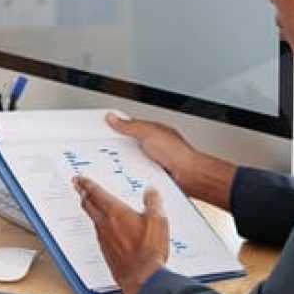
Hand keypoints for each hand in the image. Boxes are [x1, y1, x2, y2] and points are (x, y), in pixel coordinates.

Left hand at [73, 175, 167, 293]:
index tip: (79, 178)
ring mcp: (103, 238)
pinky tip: (103, 228)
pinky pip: (98, 233)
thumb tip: (151, 191)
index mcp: (115, 212)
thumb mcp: (158, 220)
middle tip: (77, 186)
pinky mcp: (106, 251)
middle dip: (82, 193)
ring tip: (90, 203)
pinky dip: (98, 225)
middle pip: (88, 204)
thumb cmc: (148, 250)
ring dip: (89, 208)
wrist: (143, 278)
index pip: (96, 192)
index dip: (86, 183)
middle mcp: (105, 223)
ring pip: (92, 218)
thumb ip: (153, 202)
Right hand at [107, 113, 236, 208]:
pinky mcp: (151, 175)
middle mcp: (151, 145)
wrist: (191, 176)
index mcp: (151, 131)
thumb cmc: (178, 153)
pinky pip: (135, 174)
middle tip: (108, 150)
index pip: (128, 126)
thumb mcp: (149, 133)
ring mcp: (151, 160)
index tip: (102, 128)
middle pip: (127, 144)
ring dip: (125, 163)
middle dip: (118, 148)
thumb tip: (113, 118)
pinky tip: (130, 175)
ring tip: (121, 164)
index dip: (115, 127)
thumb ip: (130, 126)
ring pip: (130, 160)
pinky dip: (131, 175)